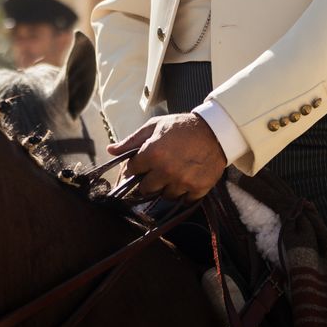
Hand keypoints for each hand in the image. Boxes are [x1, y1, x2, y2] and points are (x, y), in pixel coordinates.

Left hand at [107, 113, 225, 201]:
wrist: (215, 131)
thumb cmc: (182, 127)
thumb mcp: (155, 126)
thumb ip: (132, 140)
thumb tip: (110, 150)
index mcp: (152, 153)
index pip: (132, 171)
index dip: (136, 168)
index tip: (141, 166)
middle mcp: (165, 170)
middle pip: (146, 189)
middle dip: (149, 181)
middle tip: (157, 172)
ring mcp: (182, 182)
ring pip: (165, 196)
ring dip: (167, 188)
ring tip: (174, 174)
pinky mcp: (197, 189)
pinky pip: (183, 200)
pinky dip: (184, 193)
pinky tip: (186, 180)